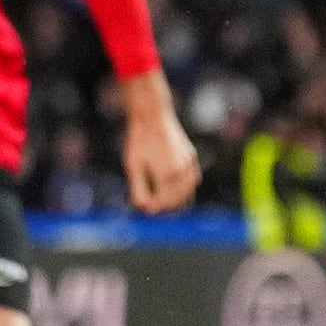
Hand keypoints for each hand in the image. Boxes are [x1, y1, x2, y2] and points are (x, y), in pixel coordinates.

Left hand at [120, 72, 201, 211]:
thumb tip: (143, 207)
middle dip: (167, 207)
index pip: (163, 201)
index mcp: (166, 174)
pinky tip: (176, 190)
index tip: (146, 209)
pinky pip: (192, 179)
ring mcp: (189, 163)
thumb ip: (138, 189)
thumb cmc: (139, 141)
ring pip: (188, 191)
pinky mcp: (191, 156)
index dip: (154, 207)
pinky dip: (186, 189)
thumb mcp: (133, 166)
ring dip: (179, 200)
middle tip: (154, 209)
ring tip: (165, 204)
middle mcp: (181, 170)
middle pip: (178, 199)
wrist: (152, 117)